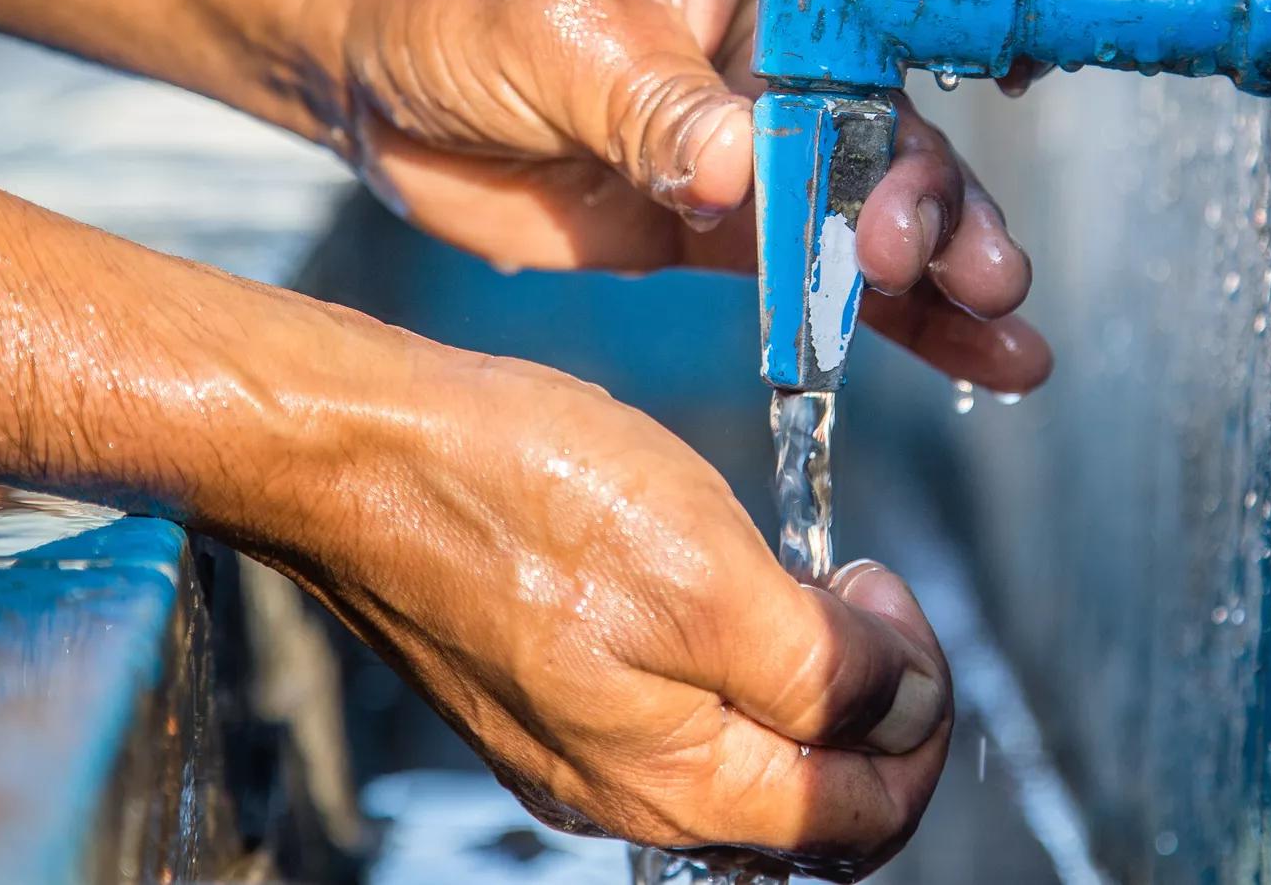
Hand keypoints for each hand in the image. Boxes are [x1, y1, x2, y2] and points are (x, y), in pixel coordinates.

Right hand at [245, 339, 952, 880]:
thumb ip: (824, 669)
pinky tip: (708, 577)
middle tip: (853, 584)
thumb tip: (912, 712)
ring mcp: (574, 748)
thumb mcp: (709, 572)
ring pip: (739, 754)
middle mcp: (625, 792)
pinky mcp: (538, 694)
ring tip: (787, 572)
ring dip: (796, 677)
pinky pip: (668, 711)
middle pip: (805, 800)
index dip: (917, 716)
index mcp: (678, 783)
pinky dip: (723, 658)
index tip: (894, 603)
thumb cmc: (514, 493)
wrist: (352, 452)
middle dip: (867, 703)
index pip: (862, 819)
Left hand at [322, 0, 1051, 393]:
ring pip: (883, 202)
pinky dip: (895, 318)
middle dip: (931, 187)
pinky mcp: (730, 222)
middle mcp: (792, 37)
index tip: (1015, 78)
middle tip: (932, 256)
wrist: (371, 72)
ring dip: (941, 263)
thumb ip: (660, 104)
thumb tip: (745, 174)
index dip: (981, 12)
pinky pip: (828, 272)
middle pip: (907, 108)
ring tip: (999, 321)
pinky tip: (980, 358)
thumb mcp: (558, 29)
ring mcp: (768, 136)